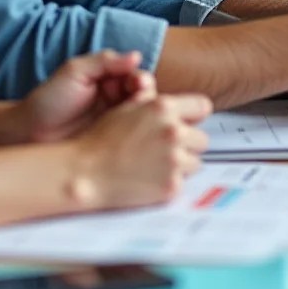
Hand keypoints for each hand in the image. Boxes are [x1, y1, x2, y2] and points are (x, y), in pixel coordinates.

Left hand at [15, 49, 154, 143]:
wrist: (27, 133)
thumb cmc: (47, 100)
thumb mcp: (73, 72)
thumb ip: (104, 61)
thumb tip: (136, 56)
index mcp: (109, 80)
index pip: (136, 76)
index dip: (141, 79)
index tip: (138, 83)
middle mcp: (116, 101)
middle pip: (146, 97)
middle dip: (148, 97)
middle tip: (139, 100)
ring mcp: (116, 124)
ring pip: (144, 118)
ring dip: (146, 117)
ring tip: (137, 120)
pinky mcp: (115, 145)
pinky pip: (135, 139)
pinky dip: (141, 137)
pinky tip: (136, 138)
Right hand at [73, 93, 210, 208]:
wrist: (84, 173)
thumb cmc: (101, 140)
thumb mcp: (128, 109)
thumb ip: (156, 103)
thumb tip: (182, 105)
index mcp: (163, 108)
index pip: (202, 106)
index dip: (194, 116)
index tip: (188, 123)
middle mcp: (173, 132)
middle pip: (201, 139)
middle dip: (187, 144)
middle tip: (163, 151)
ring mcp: (174, 160)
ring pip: (194, 162)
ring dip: (180, 165)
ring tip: (153, 166)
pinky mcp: (171, 185)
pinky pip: (182, 182)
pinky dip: (168, 183)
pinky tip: (148, 180)